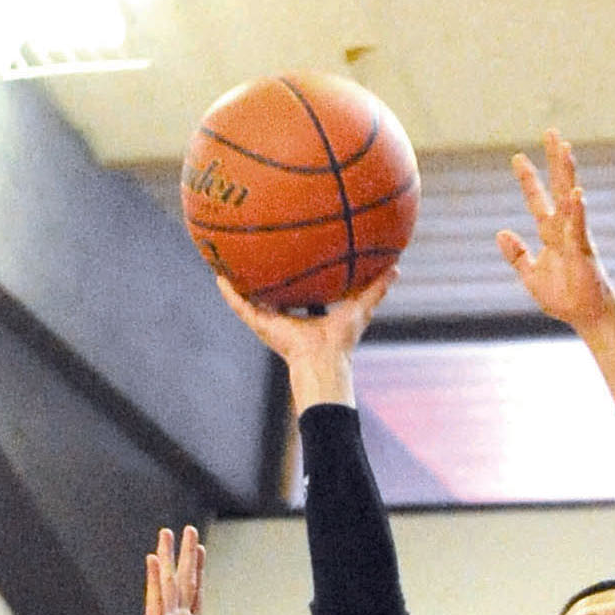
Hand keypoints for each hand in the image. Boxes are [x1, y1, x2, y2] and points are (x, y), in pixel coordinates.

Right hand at [139, 526, 222, 614]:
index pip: (195, 593)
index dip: (198, 570)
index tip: (199, 547)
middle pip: (181, 581)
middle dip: (183, 555)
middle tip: (184, 529)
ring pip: (167, 584)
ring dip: (167, 557)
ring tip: (166, 532)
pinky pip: (155, 601)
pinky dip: (154, 579)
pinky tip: (153, 558)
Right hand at [211, 265, 395, 404]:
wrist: (322, 362)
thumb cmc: (341, 342)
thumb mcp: (360, 306)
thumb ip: (376, 287)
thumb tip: (396, 266)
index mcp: (306, 315)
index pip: (299, 292)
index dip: (295, 275)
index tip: (293, 254)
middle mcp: (285, 318)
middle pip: (271, 294)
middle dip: (263, 276)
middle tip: (256, 252)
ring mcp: (270, 322)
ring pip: (250, 299)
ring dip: (238, 282)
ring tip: (225, 261)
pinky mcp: (260, 324)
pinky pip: (241, 306)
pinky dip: (229, 293)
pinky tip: (218, 276)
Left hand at [497, 132, 614, 338]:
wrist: (586, 316)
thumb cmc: (563, 297)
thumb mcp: (530, 276)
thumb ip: (517, 255)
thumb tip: (502, 233)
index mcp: (551, 233)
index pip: (537, 200)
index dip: (528, 179)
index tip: (517, 157)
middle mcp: (564, 228)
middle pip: (558, 187)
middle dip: (554, 160)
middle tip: (551, 132)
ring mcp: (576, 236)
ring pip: (571, 199)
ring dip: (568, 174)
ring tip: (565, 148)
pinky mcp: (583, 251)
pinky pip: (579, 227)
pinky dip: (577, 210)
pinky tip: (576, 192)